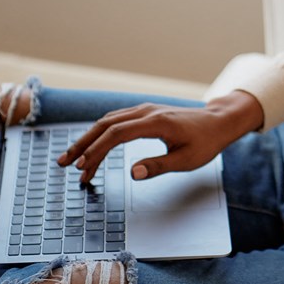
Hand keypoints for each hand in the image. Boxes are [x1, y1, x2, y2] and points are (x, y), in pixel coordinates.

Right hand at [57, 90, 263, 182]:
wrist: (219, 121)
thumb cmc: (206, 142)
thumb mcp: (187, 160)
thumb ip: (158, 166)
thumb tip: (132, 173)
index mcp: (156, 123)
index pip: (117, 135)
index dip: (97, 151)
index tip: (83, 167)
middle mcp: (146, 112)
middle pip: (106, 125)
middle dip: (83, 144)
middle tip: (65, 163)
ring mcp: (145, 110)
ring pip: (108, 121)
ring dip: (89, 138)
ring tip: (73, 158)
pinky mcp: (146, 113)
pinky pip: (117, 120)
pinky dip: (101, 132)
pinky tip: (92, 144)